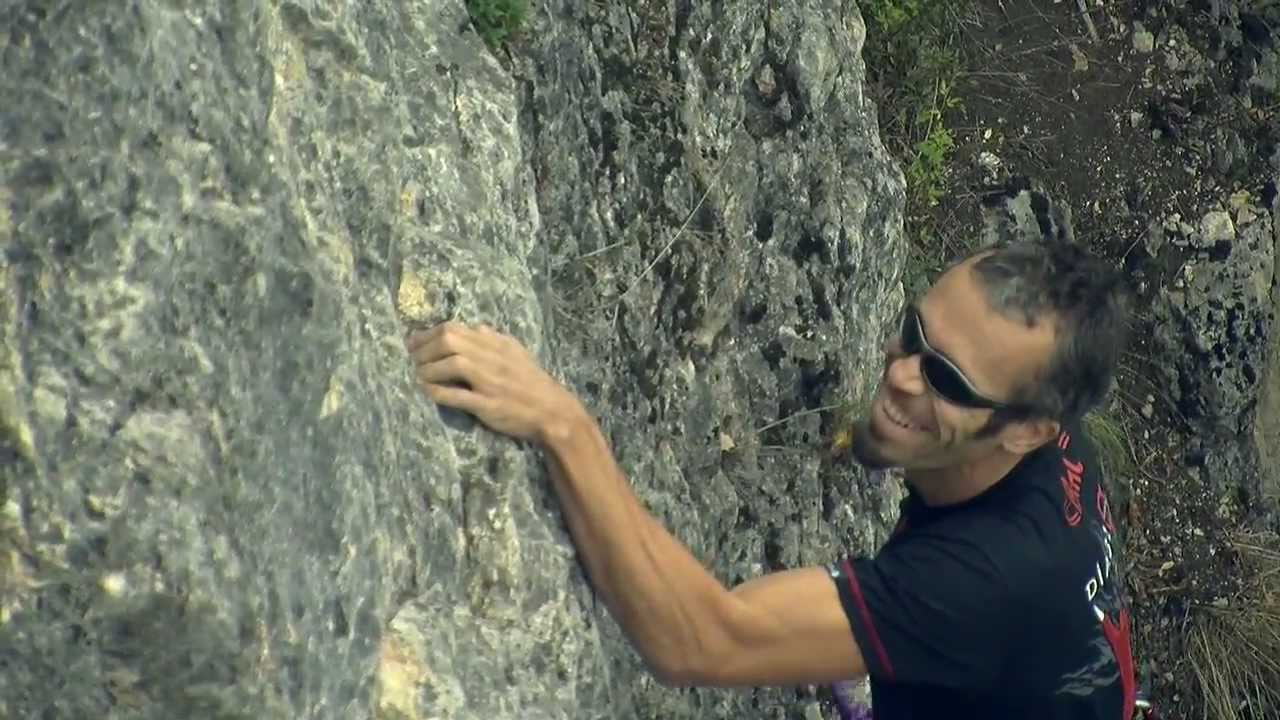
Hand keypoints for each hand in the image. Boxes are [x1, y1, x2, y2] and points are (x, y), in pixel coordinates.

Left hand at [405, 322, 584, 442]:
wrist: (552, 411)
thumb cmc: (532, 382)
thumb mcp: (516, 353)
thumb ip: (495, 339)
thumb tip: (475, 327)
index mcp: (496, 344)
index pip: (455, 329)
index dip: (428, 334)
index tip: (412, 343)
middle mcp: (492, 358)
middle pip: (450, 341)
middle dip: (424, 349)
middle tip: (411, 360)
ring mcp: (490, 381)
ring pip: (453, 363)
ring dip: (429, 369)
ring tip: (417, 376)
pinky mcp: (489, 404)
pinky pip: (459, 395)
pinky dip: (439, 392)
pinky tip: (427, 393)